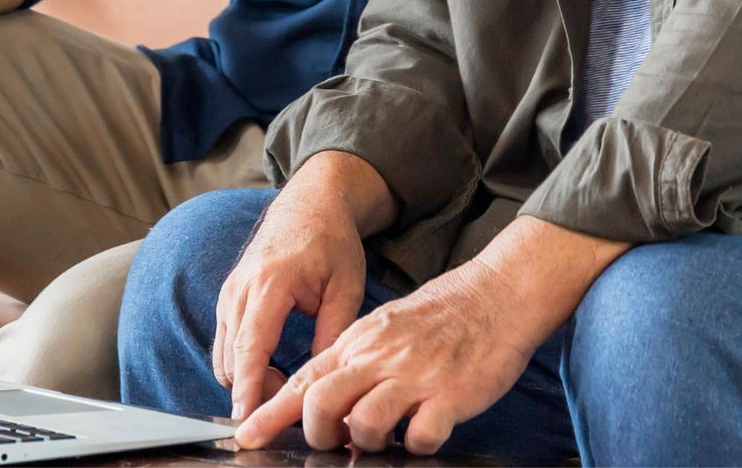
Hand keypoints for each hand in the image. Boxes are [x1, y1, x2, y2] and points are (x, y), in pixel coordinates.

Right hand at [212, 157, 381, 421]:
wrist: (309, 205)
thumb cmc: (332, 242)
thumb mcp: (346, 287)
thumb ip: (333, 333)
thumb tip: (324, 380)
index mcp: (271, 282)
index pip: (252, 344)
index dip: (249, 384)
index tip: (246, 416)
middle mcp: (240, 287)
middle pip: (232, 356)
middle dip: (254, 388)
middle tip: (291, 400)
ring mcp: (229, 291)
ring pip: (223, 353)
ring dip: (246, 377)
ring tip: (284, 379)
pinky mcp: (227, 297)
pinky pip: (223, 341)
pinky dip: (241, 362)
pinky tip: (270, 364)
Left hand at [236, 265, 529, 452]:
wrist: (495, 295)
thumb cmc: (440, 317)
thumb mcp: (384, 330)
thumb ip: (356, 366)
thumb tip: (329, 408)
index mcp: (358, 342)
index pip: (301, 380)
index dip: (269, 412)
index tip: (245, 435)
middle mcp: (379, 358)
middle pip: (320, 403)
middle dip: (318, 436)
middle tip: (336, 444)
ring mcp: (414, 377)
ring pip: (362, 424)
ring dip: (369, 443)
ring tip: (389, 436)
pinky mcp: (449, 395)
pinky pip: (420, 438)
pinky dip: (419, 445)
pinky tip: (428, 432)